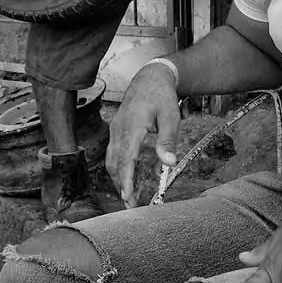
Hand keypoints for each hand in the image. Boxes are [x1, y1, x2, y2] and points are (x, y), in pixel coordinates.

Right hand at [105, 62, 181, 206]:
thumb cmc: (162, 96)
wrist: (150, 77)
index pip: (127, 160)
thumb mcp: (171, 116)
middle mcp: (119, 129)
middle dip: (120, 185)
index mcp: (132, 127)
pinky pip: (112, 152)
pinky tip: (124, 176)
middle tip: (130, 205)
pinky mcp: (116, 129)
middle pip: (115, 163)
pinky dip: (116, 167)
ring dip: (117, 178)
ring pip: (111, 159)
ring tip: (126, 195)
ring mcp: (115, 128)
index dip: (126, 181)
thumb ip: (168, 140)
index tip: (128, 198)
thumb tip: (168, 162)